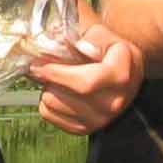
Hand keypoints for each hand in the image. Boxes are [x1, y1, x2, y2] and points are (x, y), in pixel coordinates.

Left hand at [30, 18, 143, 134]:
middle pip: (66, 94)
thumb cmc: (109, 50)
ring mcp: (100, 119)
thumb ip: (89, 35)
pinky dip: (47, 101)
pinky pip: (49, 115)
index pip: (86, 82)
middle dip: (49, 76)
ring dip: (48, 87)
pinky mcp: (85, 129)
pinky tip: (58, 89)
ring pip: (53, 103)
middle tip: (40, 65)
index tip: (42, 62)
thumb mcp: (104, 33)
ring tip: (57, 76)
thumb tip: (71, 42)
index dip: (58, 72)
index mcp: (121, 75)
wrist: (122, 72)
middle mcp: (114, 102)